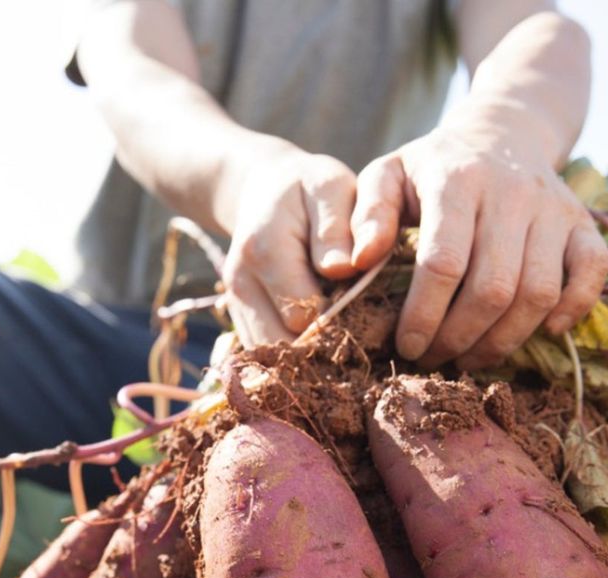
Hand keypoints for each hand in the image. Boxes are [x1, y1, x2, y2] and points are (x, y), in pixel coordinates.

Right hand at [221, 145, 358, 346]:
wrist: (264, 192)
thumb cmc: (308, 188)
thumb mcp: (330, 187)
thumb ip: (336, 227)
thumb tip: (342, 269)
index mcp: (264, 251)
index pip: (305, 314)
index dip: (343, 320)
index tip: (372, 311)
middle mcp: (241, 284)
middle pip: (286, 345)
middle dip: (326, 347)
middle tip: (364, 333)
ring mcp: (235, 305)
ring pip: (273, 359)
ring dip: (310, 358)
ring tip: (344, 340)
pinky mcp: (239, 319)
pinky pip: (266, 355)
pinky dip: (295, 357)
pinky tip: (323, 340)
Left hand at [349, 117, 607, 369]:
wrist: (501, 133)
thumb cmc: (431, 168)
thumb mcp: (386, 175)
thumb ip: (367, 215)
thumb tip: (356, 262)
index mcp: (456, 182)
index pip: (443, 263)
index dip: (424, 315)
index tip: (406, 346)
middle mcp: (512, 193)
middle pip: (493, 287)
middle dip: (459, 337)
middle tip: (434, 359)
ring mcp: (554, 208)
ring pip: (539, 292)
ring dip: (504, 339)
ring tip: (470, 357)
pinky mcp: (583, 222)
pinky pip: (593, 272)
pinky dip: (574, 308)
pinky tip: (543, 332)